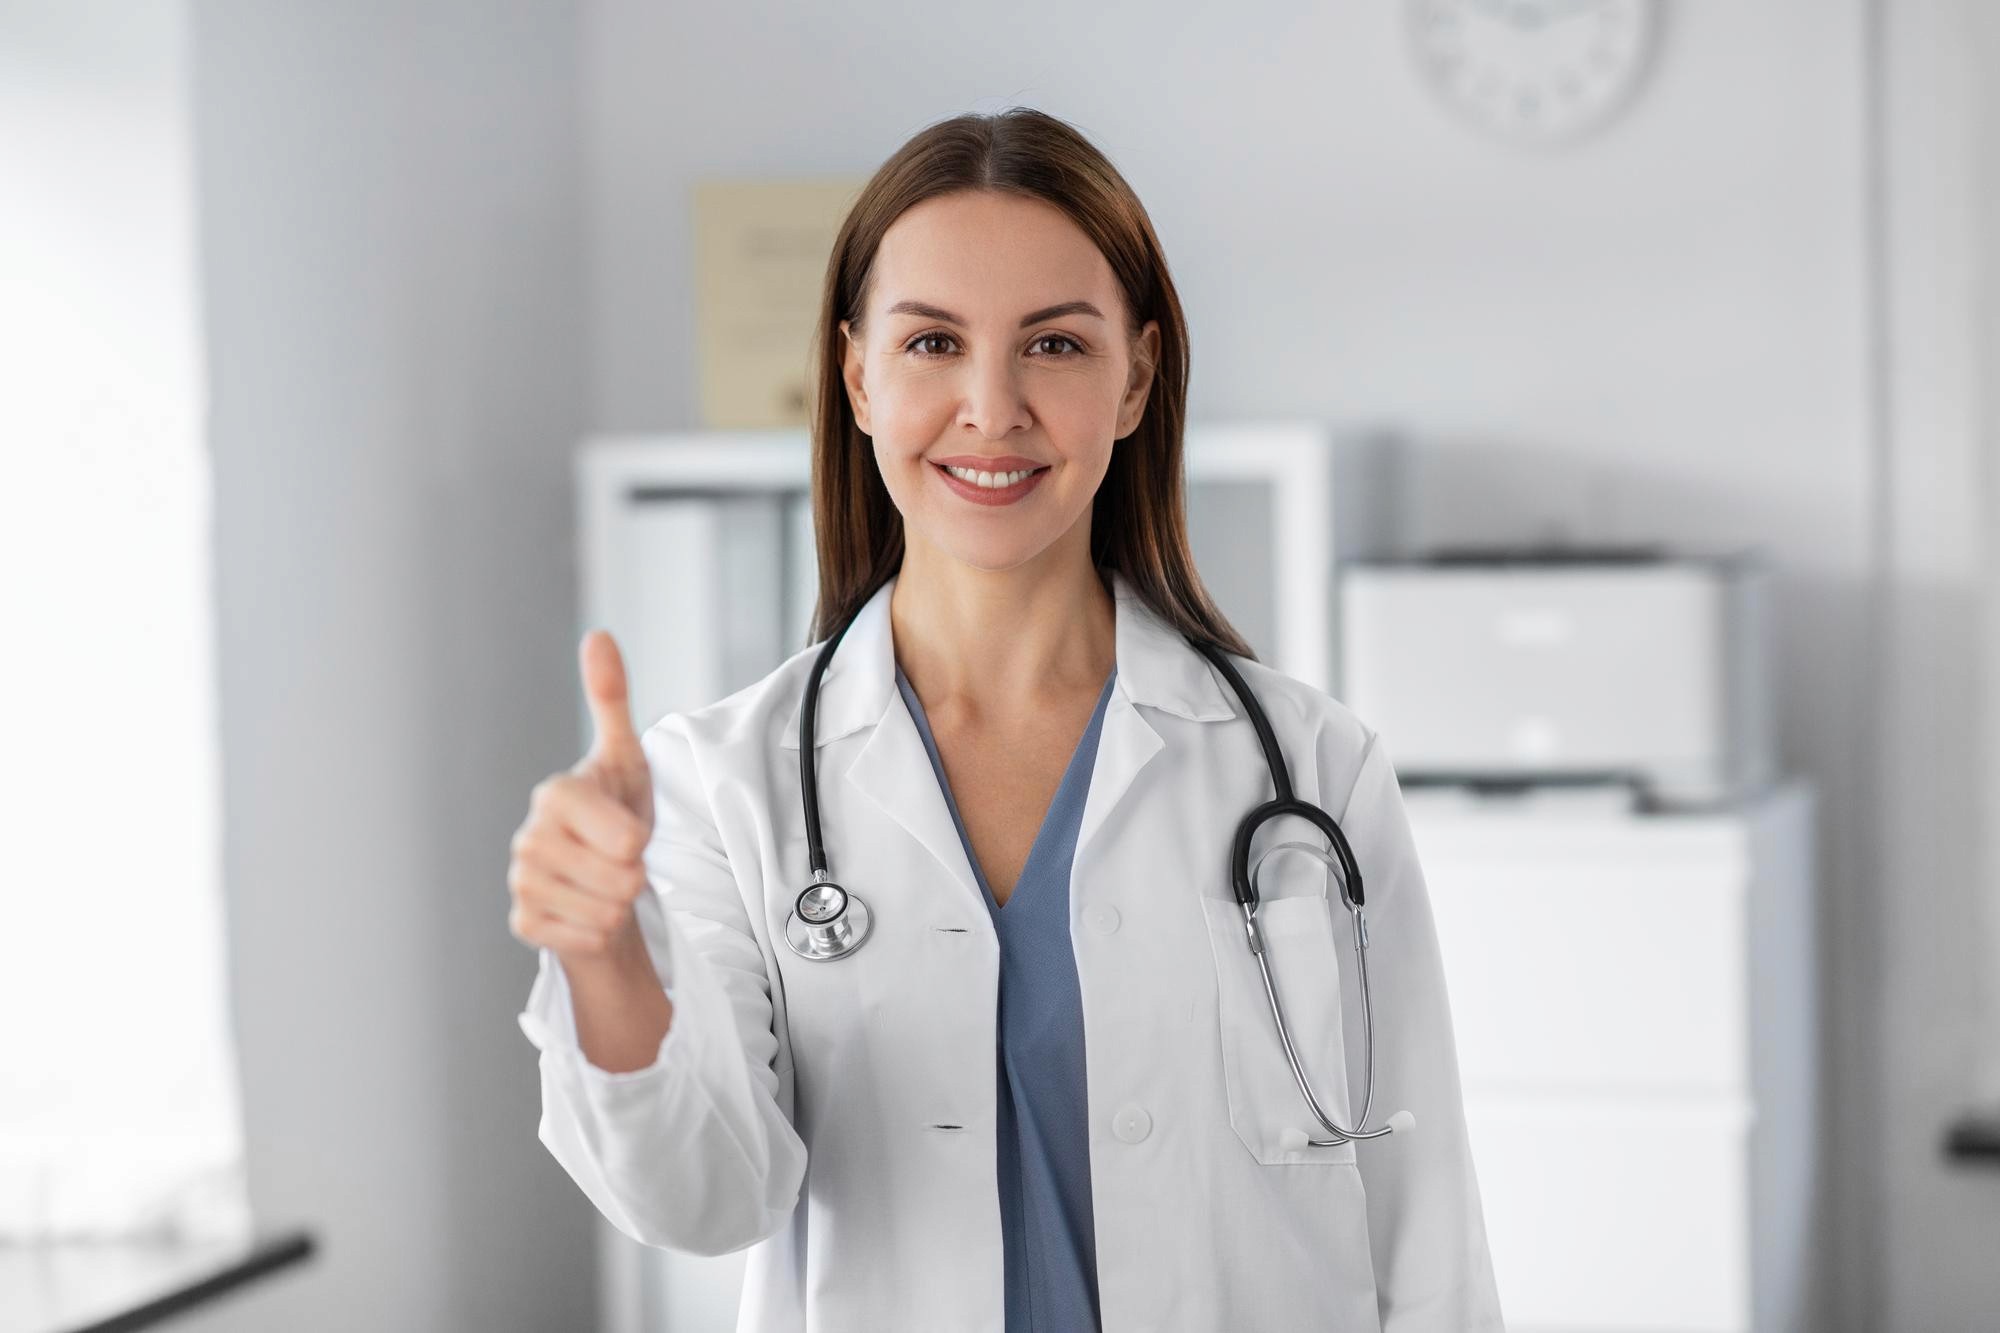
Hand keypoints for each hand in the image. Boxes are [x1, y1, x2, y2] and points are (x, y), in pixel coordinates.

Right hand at [507, 630, 654, 967]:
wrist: (601, 880)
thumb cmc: (616, 814)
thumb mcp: (626, 759)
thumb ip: (611, 700)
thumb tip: (597, 635)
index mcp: (555, 795)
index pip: (624, 837)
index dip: (639, 839)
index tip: (629, 832)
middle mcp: (528, 838)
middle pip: (621, 878)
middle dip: (634, 876)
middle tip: (620, 862)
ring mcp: (522, 882)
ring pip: (606, 912)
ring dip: (619, 905)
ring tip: (606, 884)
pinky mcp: (524, 923)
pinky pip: (586, 938)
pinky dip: (599, 931)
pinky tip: (586, 910)